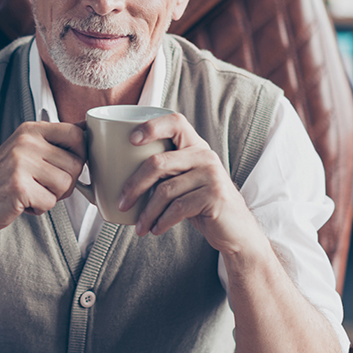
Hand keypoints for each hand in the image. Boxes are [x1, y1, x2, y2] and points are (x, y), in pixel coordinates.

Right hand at [0, 121, 85, 235]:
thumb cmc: (2, 180)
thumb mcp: (26, 150)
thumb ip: (54, 141)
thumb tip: (87, 128)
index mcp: (30, 129)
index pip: (77, 134)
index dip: (80, 155)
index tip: (66, 166)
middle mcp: (26, 141)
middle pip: (75, 164)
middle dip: (66, 182)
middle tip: (43, 186)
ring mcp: (21, 163)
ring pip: (66, 184)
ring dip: (52, 196)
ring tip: (31, 193)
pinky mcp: (19, 186)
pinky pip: (50, 202)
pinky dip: (40, 208)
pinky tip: (23, 203)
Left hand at [118, 113, 260, 253]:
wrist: (236, 231)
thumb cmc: (200, 204)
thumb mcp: (184, 182)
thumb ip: (164, 172)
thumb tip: (116, 174)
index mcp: (195, 146)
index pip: (175, 122)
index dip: (151, 127)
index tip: (130, 140)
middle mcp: (205, 155)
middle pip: (158, 163)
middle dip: (134, 186)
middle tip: (122, 203)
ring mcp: (212, 175)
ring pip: (165, 190)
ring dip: (147, 212)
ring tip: (140, 227)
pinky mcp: (214, 196)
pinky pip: (178, 208)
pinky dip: (162, 221)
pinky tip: (156, 229)